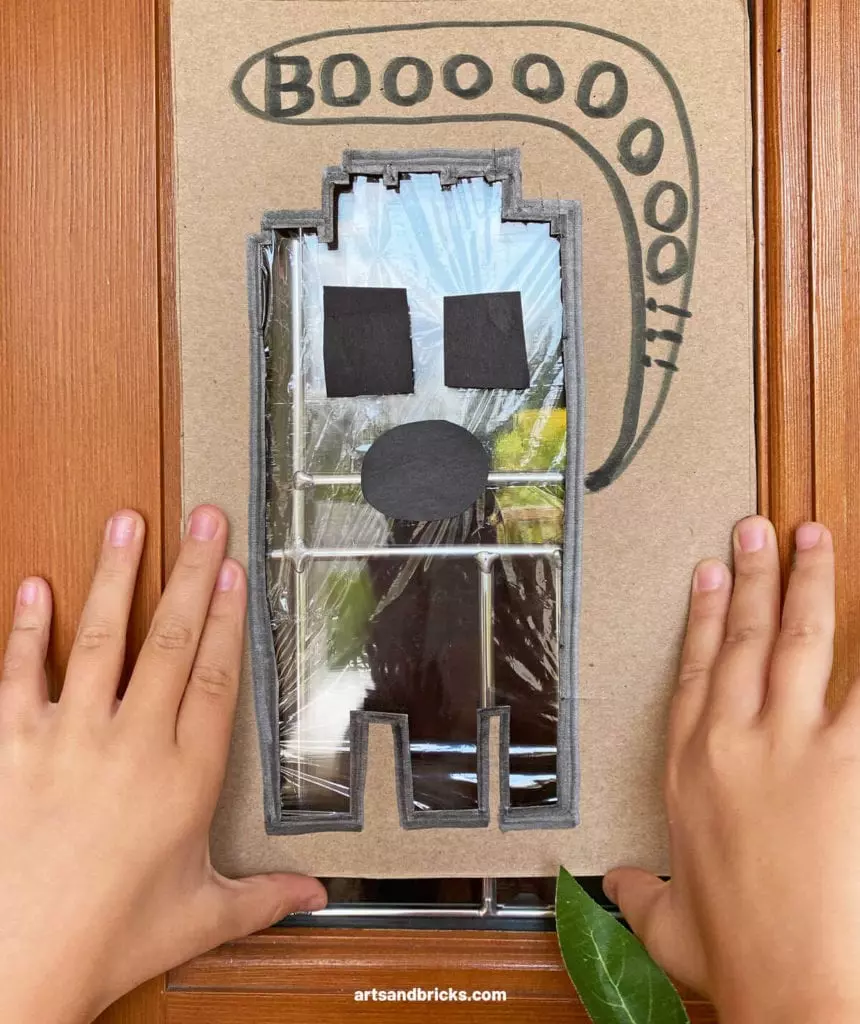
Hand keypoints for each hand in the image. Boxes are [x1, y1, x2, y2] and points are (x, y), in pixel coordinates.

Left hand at [0, 506, 325, 1023]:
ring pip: (101, 639)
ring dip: (116, 577)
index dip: (229, 618)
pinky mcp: (12, 746)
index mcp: (183, 776)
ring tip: (127, 524)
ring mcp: (68, 738)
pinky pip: (20, 675)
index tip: (237, 572)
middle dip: (193, 573)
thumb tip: (314, 895)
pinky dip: (27, 629)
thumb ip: (263, 897)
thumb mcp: (198, 917)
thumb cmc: (106, 940)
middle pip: (173, 641)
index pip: (217, 677)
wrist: (14, 968)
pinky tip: (35, 587)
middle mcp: (130, 744)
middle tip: (205, 520)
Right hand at [604, 517, 859, 1022]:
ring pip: (802, 643)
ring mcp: (796, 747)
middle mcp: (736, 744)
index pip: (694, 672)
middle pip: (744, 640)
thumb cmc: (740, 956)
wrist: (799, 989)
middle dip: (752, 576)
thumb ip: (637, 893)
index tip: (709, 576)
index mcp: (691, 770)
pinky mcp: (850, 762)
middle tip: (755, 529)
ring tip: (810, 539)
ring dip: (807, 584)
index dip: (703, 617)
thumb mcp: (669, 925)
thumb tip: (613, 881)